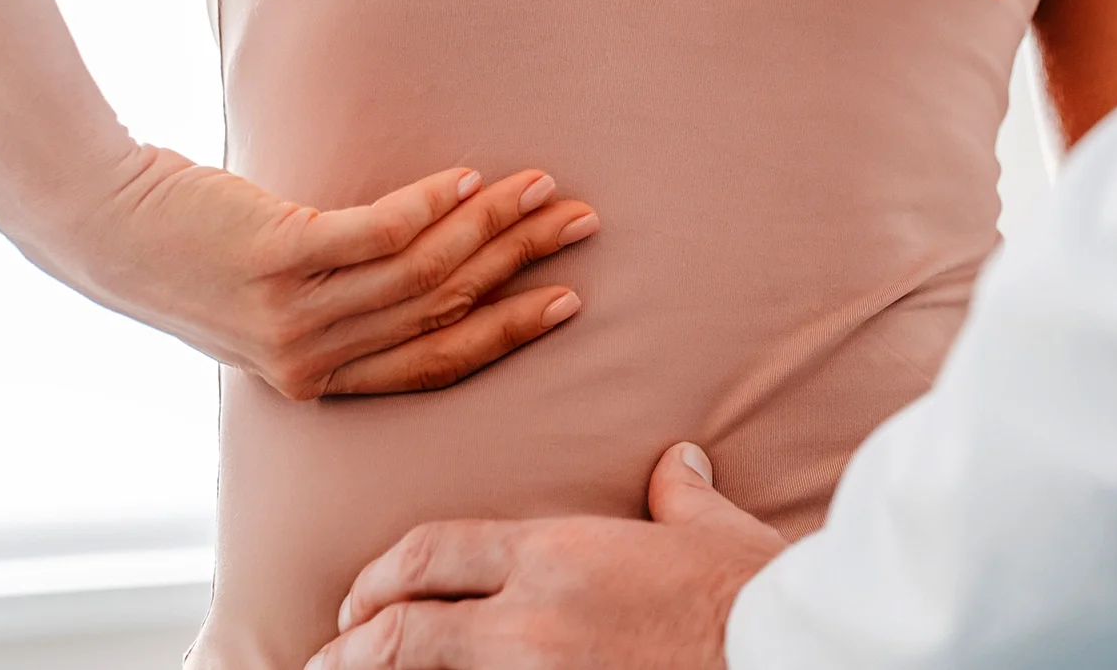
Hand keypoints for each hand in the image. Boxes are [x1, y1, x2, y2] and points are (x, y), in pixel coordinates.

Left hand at [39, 148, 599, 398]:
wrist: (102, 228)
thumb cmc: (195, 255)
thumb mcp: (275, 300)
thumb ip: (343, 299)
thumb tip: (435, 260)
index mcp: (318, 378)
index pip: (436, 363)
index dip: (506, 331)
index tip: (565, 299)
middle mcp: (310, 356)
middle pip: (443, 310)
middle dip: (521, 266)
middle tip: (579, 225)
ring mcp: (294, 311)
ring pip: (421, 271)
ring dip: (490, 224)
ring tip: (536, 186)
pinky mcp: (277, 258)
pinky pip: (375, 234)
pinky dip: (429, 205)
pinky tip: (464, 178)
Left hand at [312, 442, 785, 669]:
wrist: (787, 649)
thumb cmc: (752, 595)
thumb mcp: (714, 531)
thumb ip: (679, 496)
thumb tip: (675, 465)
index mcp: (560, 554)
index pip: (433, 553)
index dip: (381, 576)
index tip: (361, 598)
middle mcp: (532, 615)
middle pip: (402, 629)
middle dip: (353, 644)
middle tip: (328, 655)